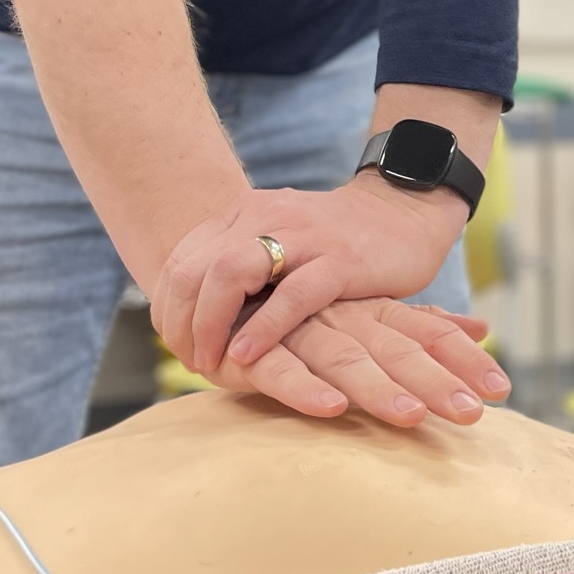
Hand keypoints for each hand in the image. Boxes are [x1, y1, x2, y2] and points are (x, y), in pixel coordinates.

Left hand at [153, 175, 466, 376]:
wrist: (405, 210)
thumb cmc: (338, 240)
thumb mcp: (279, 242)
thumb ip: (242, 265)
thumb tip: (192, 311)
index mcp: (245, 212)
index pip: (181, 261)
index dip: (168, 309)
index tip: (175, 345)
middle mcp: (266, 216)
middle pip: (194, 269)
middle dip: (180, 322)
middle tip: (188, 361)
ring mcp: (304, 237)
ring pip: (230, 275)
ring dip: (210, 325)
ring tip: (209, 362)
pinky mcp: (341, 260)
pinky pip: (291, 296)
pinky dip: (263, 329)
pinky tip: (247, 355)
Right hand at [203, 298, 510, 425]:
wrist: (227, 266)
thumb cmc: (311, 302)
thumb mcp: (372, 310)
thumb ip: (424, 322)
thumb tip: (484, 327)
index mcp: (374, 311)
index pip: (430, 333)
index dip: (465, 359)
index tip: (504, 388)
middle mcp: (344, 317)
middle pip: (398, 350)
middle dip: (436, 383)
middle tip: (472, 414)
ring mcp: (301, 329)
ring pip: (346, 359)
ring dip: (379, 389)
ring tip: (412, 418)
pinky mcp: (254, 350)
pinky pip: (282, 368)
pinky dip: (306, 388)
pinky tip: (332, 408)